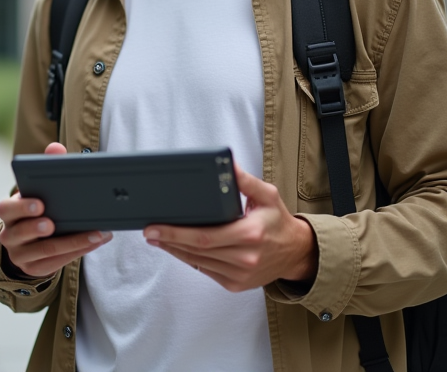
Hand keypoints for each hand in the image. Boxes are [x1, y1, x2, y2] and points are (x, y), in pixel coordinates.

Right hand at [0, 142, 112, 277]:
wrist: (28, 242)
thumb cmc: (38, 207)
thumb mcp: (38, 189)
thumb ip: (46, 165)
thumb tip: (56, 147)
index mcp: (9, 211)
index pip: (6, 209)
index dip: (21, 207)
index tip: (40, 203)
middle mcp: (10, 234)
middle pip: (18, 233)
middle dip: (36, 228)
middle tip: (53, 223)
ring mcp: (20, 254)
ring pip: (43, 251)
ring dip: (71, 242)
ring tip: (94, 233)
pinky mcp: (35, 269)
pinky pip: (56, 262)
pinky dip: (78, 251)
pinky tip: (97, 241)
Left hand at [143, 162, 316, 291]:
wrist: (296, 253)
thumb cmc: (278, 221)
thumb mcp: (267, 195)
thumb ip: (245, 180)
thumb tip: (228, 163)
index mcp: (250, 233)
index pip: (205, 236)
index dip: (176, 233)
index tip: (156, 227)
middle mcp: (245, 257)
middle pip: (197, 250)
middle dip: (169, 240)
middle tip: (149, 232)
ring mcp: (240, 274)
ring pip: (198, 262)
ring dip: (176, 250)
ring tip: (159, 238)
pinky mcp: (236, 284)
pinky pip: (206, 271)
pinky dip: (190, 259)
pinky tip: (179, 249)